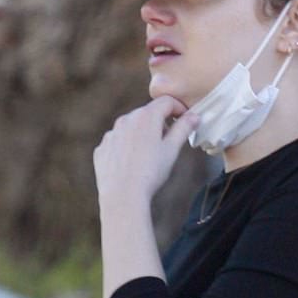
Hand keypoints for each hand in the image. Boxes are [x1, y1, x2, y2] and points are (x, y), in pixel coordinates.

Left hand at [93, 96, 196, 212]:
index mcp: (146, 116)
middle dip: (161, 122)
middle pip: (148, 113)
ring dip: (143, 134)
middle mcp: (126, 119)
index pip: (166, 101)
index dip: (179, 108)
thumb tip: (194, 116)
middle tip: (170, 141)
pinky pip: (118, 142)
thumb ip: (183, 129)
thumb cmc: (150, 173)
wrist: (123, 196)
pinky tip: (133, 165)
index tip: (186, 120)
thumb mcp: (172, 150)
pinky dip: (127, 147)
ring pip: (131, 127)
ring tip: (150, 156)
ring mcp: (111, 134)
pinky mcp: (102, 149)